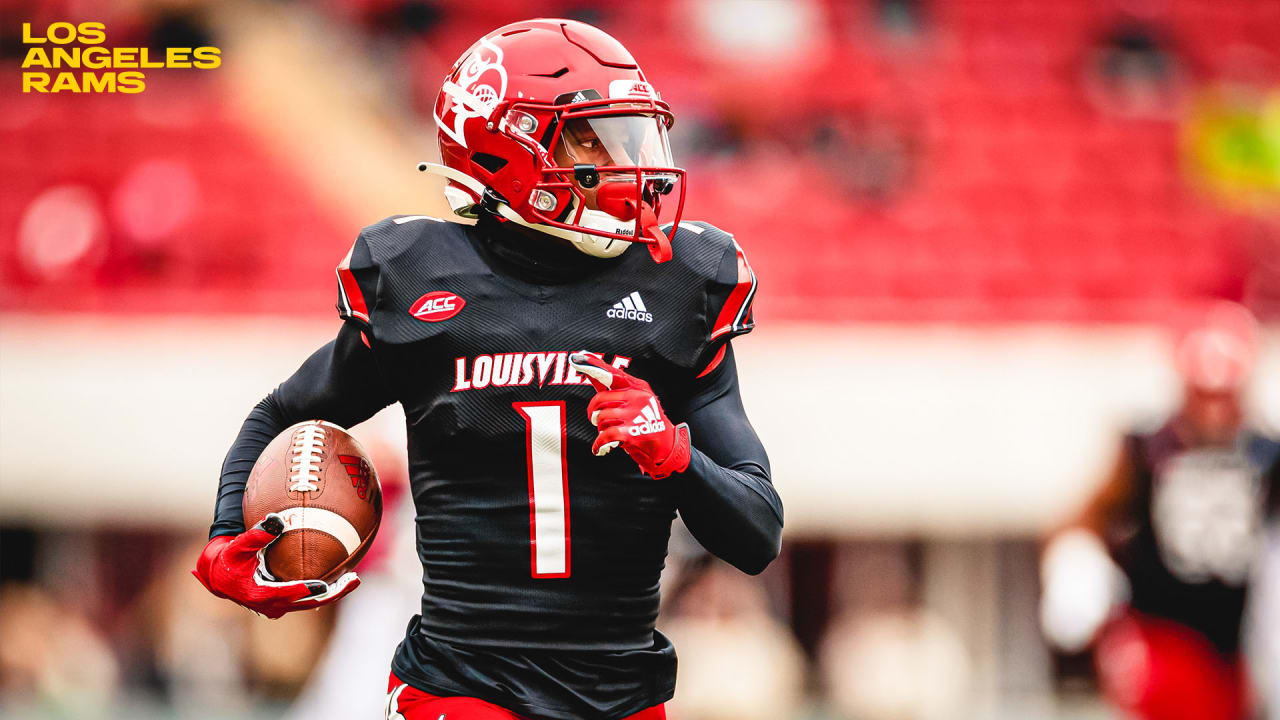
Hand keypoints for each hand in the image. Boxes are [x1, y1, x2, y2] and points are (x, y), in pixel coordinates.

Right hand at [192, 513, 359, 618]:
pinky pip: (306, 598)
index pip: (288, 594)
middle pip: (308, 602)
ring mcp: (278, 607)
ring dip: (332, 592)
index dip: (306, 590)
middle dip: (333, 592)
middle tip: (354, 580)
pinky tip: (340, 579)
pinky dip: (323, 590)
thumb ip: (256, 535)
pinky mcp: (282, 603)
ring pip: (310, 602)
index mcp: (259, 595)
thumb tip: (276, 520)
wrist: (218, 577)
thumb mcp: (237, 546)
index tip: (324, 584)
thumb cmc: (227, 560)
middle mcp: (271, 605)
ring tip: (354, 579)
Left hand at [569, 352, 690, 478]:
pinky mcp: (632, 433)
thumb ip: (611, 387)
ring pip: (601, 418)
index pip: (612, 374)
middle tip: (596, 419)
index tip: (577, 357)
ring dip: (600, 429)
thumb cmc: (645, 421)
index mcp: (637, 387)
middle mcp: (637, 398)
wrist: (666, 446)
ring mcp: (635, 415)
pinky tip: (599, 448)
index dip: (593, 366)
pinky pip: (605, 435)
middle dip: (593, 413)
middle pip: (599, 400)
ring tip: (609, 432)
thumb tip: (589, 370)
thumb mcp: (633, 400)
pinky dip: (599, 444)